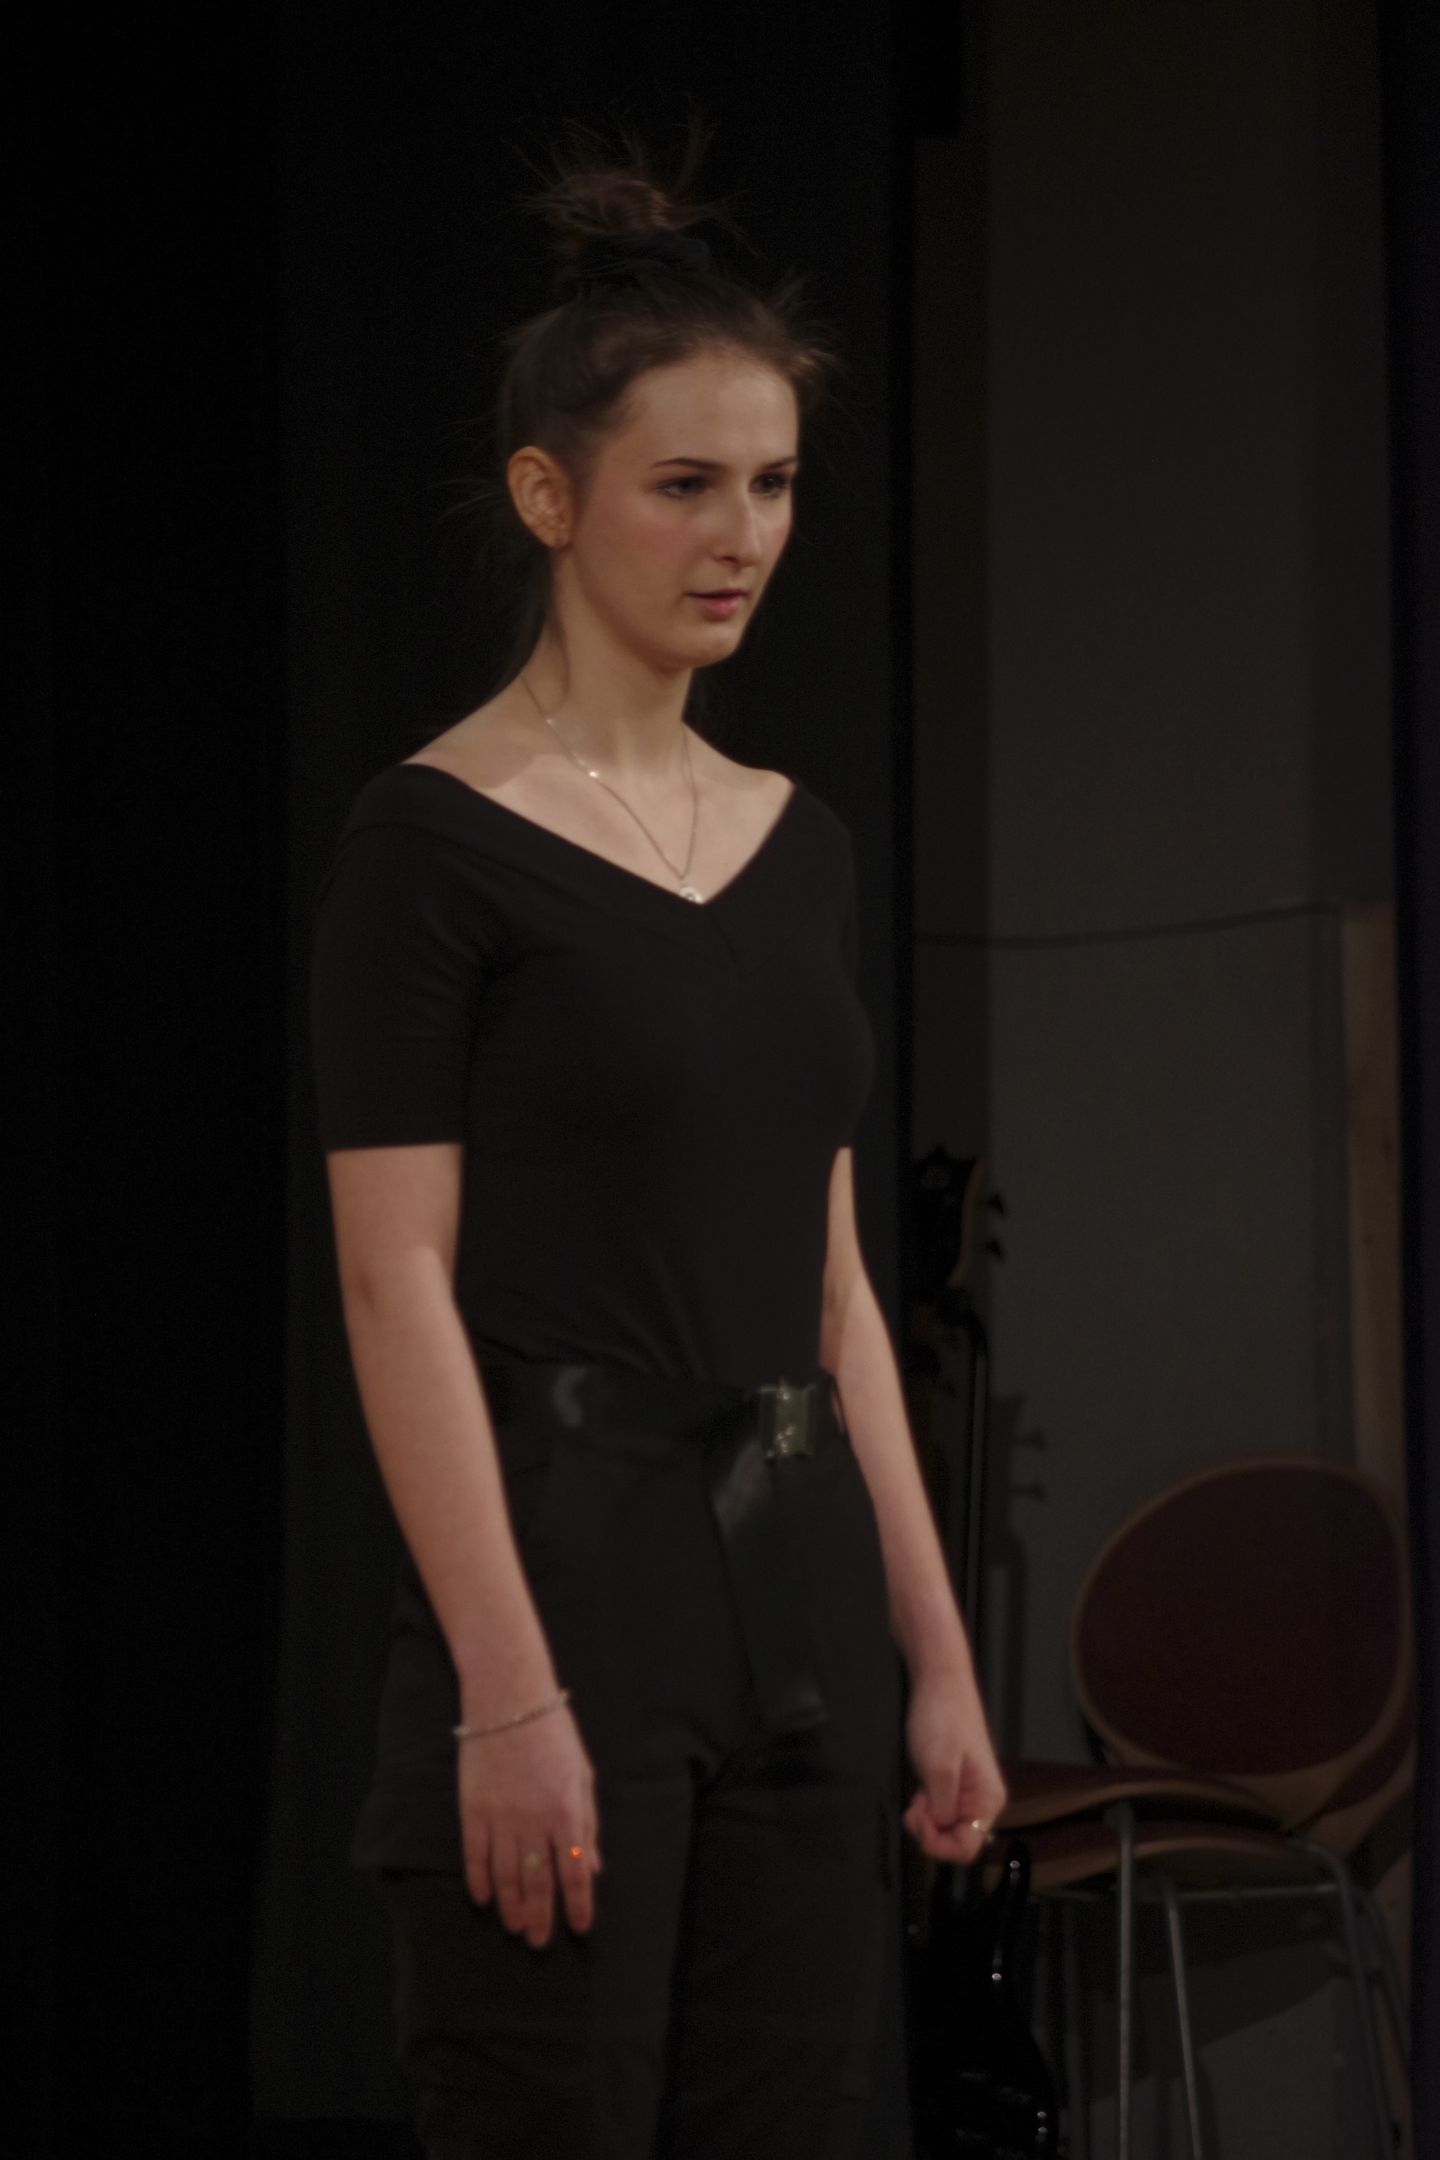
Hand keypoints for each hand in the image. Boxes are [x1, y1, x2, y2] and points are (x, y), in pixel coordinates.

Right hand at [458, 1703, 602, 1946]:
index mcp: (567, 1810)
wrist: (508, 1698)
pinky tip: (483, 1898)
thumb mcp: (582, 1775)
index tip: (579, 1928)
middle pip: (538, 1881)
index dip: (578, 1904)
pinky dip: (479, 1880)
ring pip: (505, 1875)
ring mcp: (500, 1816)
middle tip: (540, 1941)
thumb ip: (588, 1823)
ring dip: (511, 1906)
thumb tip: (593, 1866)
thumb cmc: (553, 1733)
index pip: (574, 1871)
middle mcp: (534, 1820)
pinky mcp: (472, 1809)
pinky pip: (474, 1855)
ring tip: (516, 1927)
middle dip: (542, 1915)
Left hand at [901, 1667, 1007, 1865]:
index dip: (938, 1844)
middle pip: (956, 1840)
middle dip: (930, 1831)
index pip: (967, 1848)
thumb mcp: (939, 1768)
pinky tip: (919, 1790)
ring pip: (945, 1828)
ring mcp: (969, 1794)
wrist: (939, 1683)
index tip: (919, 1819)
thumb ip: (943, 1807)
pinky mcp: (954, 1785)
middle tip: (915, 1804)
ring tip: (916, 1794)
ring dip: (926, 1820)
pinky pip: (940, 1812)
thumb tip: (943, 1829)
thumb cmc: (941, 1721)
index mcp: (988, 1801)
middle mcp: (983, 1802)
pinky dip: (926, 1809)